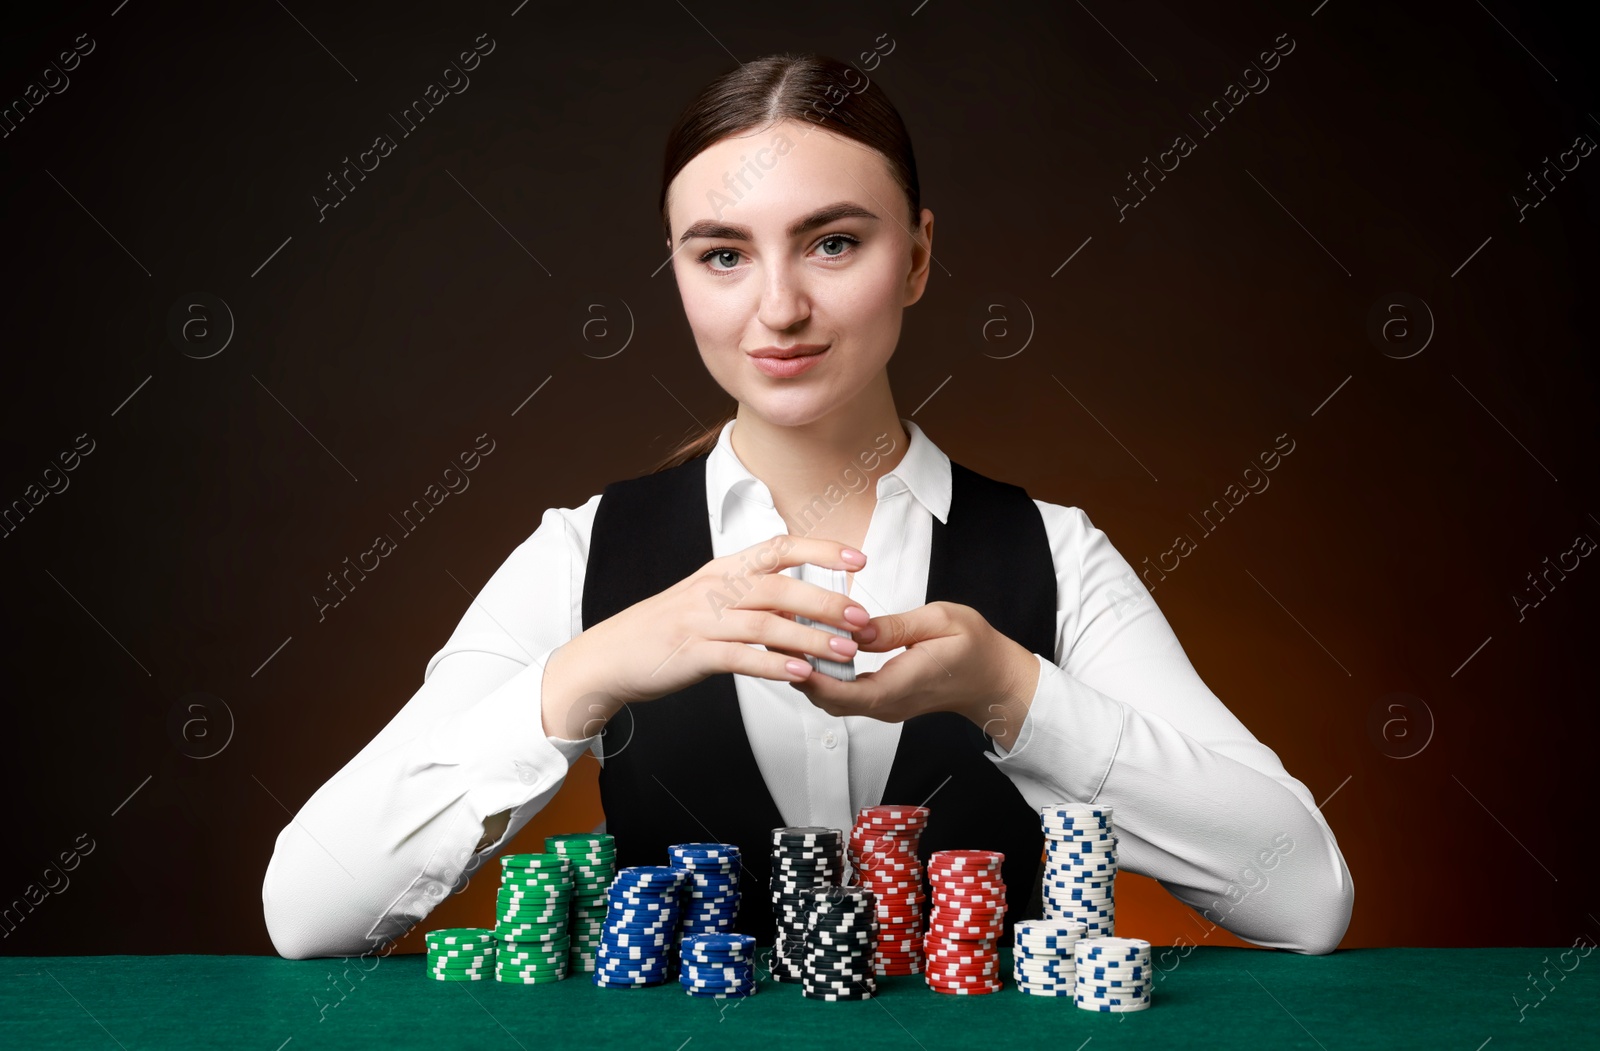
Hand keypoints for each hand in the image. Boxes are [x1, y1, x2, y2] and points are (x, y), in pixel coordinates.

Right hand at [541, 535, 872, 739]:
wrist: (611, 656)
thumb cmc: (665, 629)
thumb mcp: (707, 599)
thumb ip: (750, 596)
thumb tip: (801, 602)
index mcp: (722, 570)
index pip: (778, 548)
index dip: (821, 550)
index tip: (858, 559)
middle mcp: (714, 588)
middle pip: (780, 587)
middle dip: (826, 601)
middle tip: (862, 617)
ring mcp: (703, 621)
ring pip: (767, 624)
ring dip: (811, 638)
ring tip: (844, 650)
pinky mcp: (694, 654)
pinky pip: (742, 658)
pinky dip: (774, 665)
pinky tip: (802, 674)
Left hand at [782, 601, 1041, 747]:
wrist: (994, 681)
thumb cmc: (974, 648)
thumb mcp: (942, 620)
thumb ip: (897, 627)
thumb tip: (858, 630)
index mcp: (901, 686)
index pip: (843, 692)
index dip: (809, 676)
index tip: (784, 650)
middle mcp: (886, 704)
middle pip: (827, 699)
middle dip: (796, 671)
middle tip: (772, 634)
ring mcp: (883, 706)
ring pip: (831, 699)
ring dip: (806, 673)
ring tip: (785, 637)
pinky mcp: (881, 701)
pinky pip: (843, 694)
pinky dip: (822, 675)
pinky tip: (811, 647)